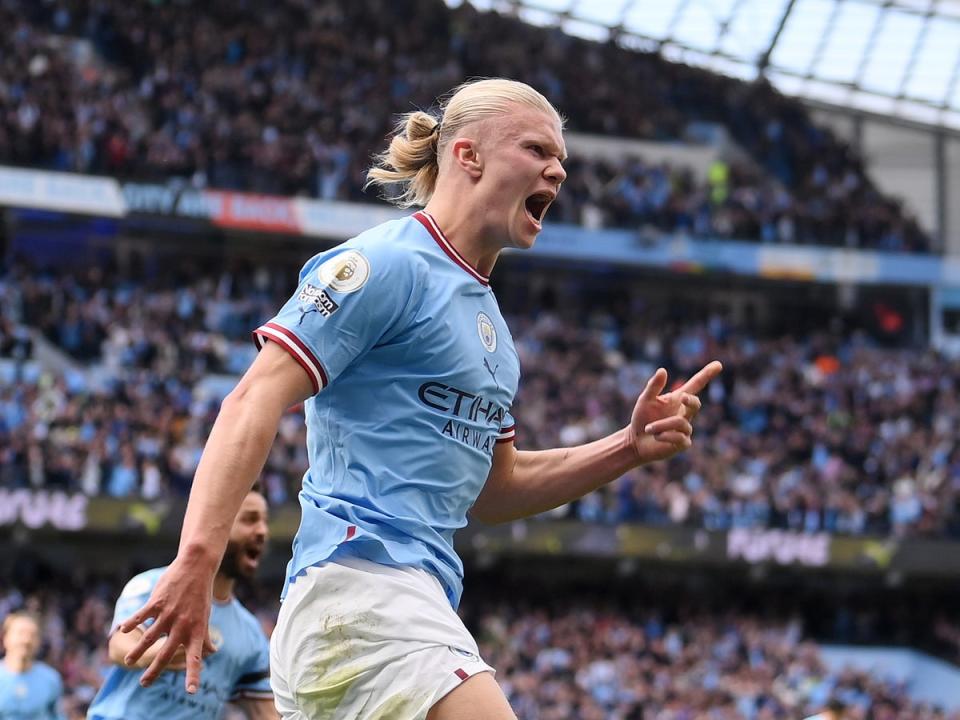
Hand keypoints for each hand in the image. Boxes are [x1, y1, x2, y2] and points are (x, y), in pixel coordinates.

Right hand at [118, 552, 217, 693]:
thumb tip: (212, 653)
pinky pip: (142, 614)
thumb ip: (205, 637)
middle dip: (155, 671)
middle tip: (144, 684)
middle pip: (166, 653)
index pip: (195, 657)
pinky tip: (123, 628)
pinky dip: (132, 622)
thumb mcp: (205, 616)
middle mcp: (183, 624)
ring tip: (129, 661)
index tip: (191, 692)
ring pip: (150, 637)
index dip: (193, 674)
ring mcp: (169, 613)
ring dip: (138, 650)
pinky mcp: (158, 601)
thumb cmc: (200, 594)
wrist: (196, 567)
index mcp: (196, 630)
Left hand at [627, 361, 721, 463]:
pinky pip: (679, 437)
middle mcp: (684, 413)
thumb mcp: (645, 400)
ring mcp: (685, 429)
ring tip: (648, 429)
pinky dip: (664, 435)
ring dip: (661, 425)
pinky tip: (656, 436)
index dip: (707, 375)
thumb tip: (663, 370)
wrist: (636, 442)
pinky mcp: (683, 443)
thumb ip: (653, 386)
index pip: (695, 385)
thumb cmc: (642, 418)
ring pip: (680, 423)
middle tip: (683, 397)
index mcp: (677, 399)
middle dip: (691, 400)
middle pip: (696, 404)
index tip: (718, 364)